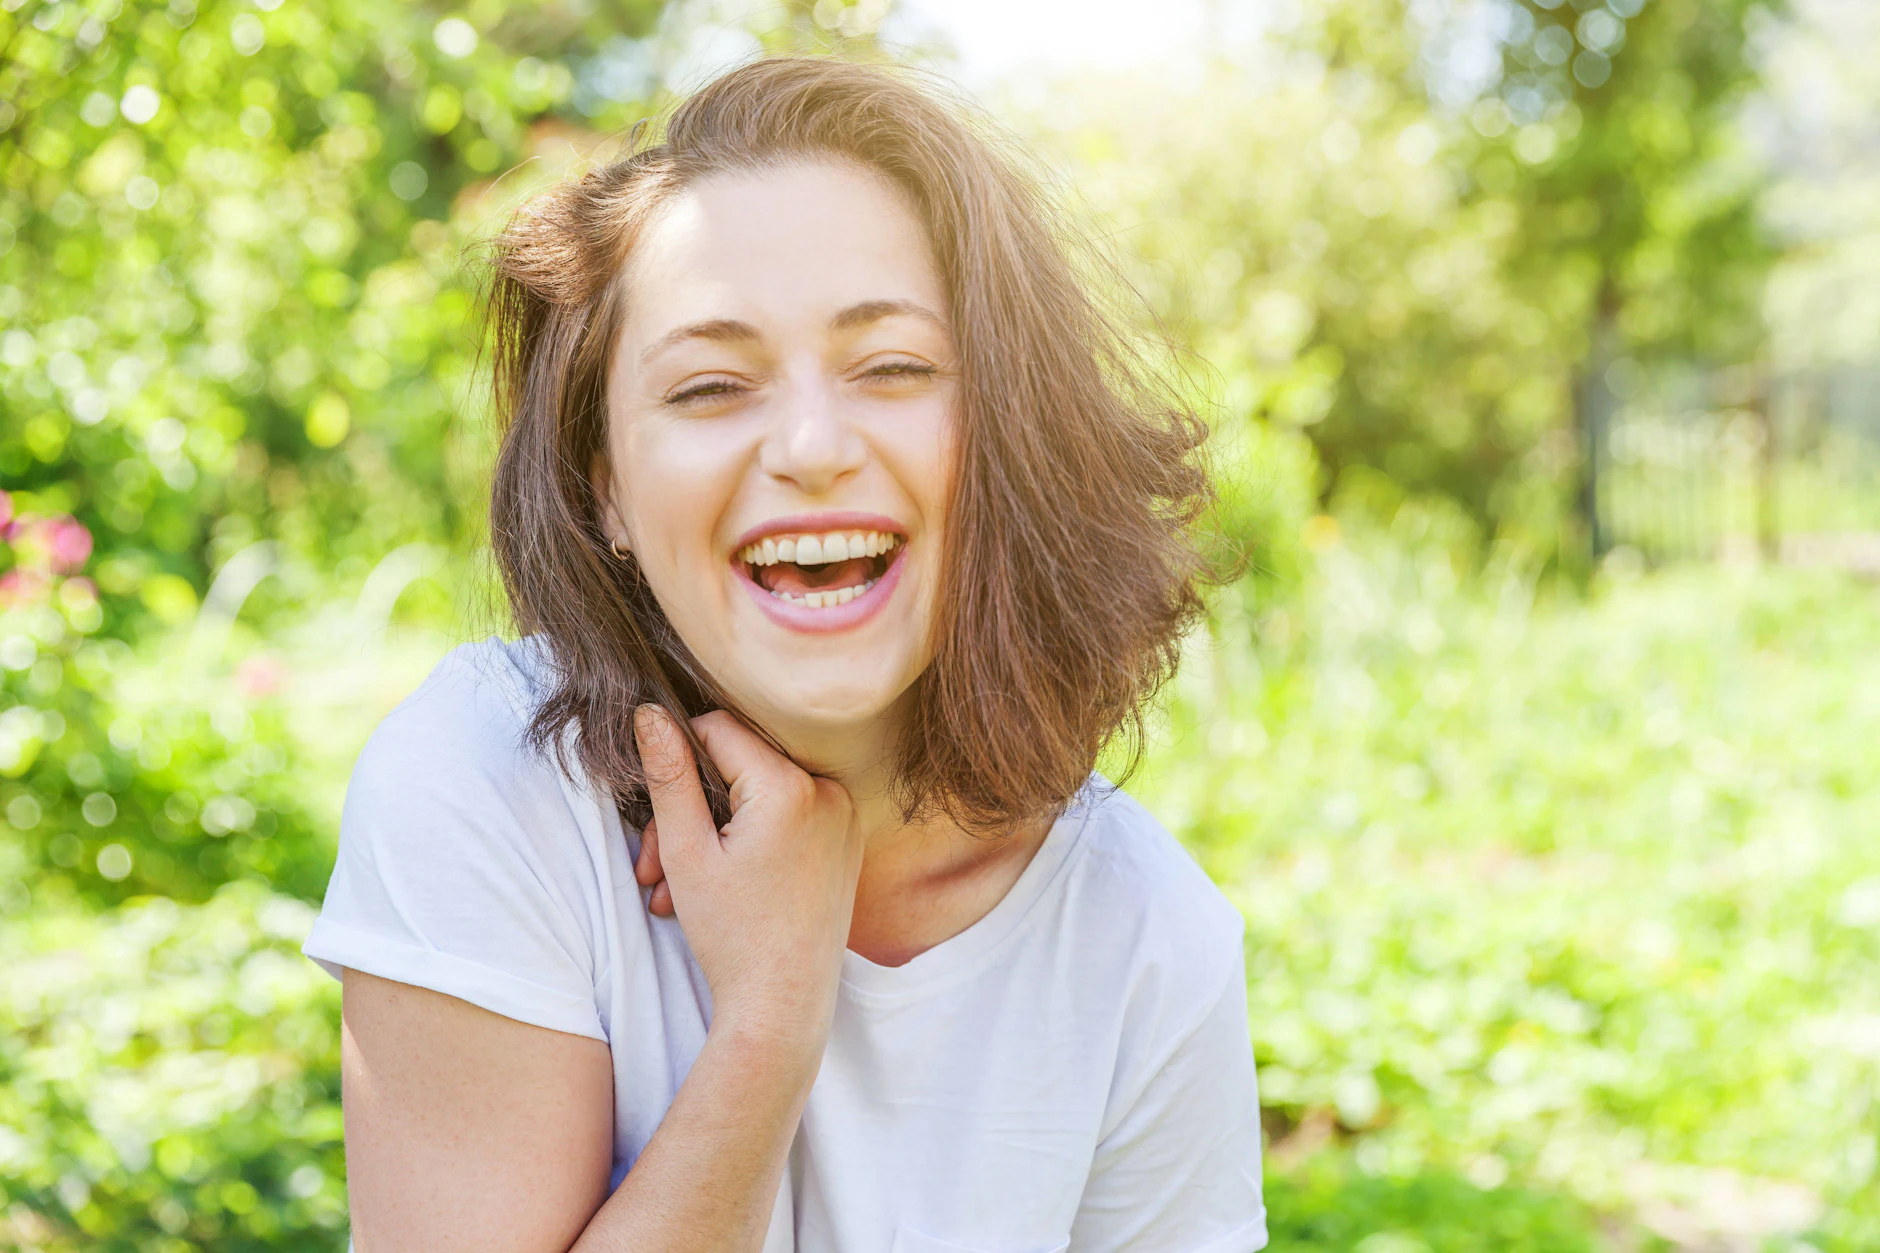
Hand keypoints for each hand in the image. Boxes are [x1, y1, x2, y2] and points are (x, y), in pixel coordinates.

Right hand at [633, 707, 862, 1047]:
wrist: (782, 1006)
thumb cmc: (732, 936)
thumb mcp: (686, 852)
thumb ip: (668, 775)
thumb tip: (649, 712)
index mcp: (791, 787)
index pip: (718, 728)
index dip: (677, 761)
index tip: (656, 815)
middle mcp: (829, 790)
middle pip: (739, 764)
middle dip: (689, 810)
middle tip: (654, 867)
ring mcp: (845, 814)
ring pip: (759, 792)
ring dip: (713, 830)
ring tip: (677, 888)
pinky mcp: (847, 838)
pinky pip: (788, 814)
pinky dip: (749, 838)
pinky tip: (720, 882)